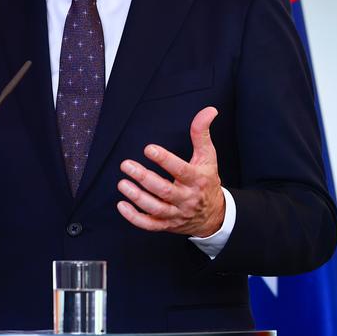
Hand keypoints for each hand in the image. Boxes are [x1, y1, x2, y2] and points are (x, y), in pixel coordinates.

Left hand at [116, 106, 224, 236]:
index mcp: (197, 180)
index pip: (181, 171)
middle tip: (126, 165)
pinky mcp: (167, 225)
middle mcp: (187, 198)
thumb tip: (209, 110)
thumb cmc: (207, 181)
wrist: (214, 216)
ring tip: (122, 183)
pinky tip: (122, 205)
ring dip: (137, 197)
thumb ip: (202, 133)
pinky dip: (135, 218)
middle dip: (144, 178)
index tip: (149, 149)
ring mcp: (176, 214)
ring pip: (156, 209)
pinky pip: (150, 225)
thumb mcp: (208, 157)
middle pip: (164, 191)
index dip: (165, 160)